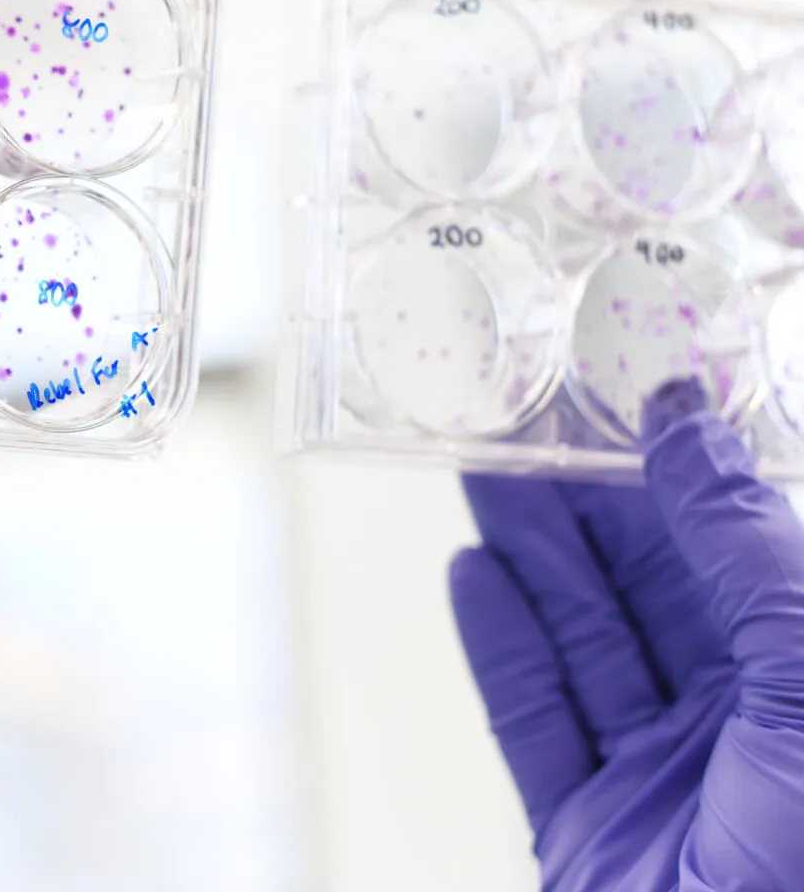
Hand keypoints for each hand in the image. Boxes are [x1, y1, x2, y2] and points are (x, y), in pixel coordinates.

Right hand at [451, 378, 803, 888]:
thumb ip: (746, 548)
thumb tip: (688, 419)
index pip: (750, 553)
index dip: (688, 466)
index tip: (626, 388)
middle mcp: (757, 738)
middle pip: (662, 589)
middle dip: (593, 498)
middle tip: (529, 415)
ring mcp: (672, 791)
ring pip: (592, 644)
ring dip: (534, 553)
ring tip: (481, 467)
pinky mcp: (593, 840)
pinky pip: (539, 726)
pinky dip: (501, 648)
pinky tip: (472, 577)